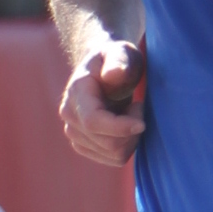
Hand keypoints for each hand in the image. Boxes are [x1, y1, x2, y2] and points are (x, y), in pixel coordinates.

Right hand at [59, 32, 146, 166]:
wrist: (103, 69)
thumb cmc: (116, 58)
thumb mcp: (122, 52)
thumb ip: (118, 61)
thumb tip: (111, 76)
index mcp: (77, 92)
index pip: (94, 122)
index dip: (120, 127)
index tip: (143, 123)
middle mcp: (69, 115)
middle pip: (108, 143)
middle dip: (132, 129)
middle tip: (139, 106)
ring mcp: (73, 132)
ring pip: (113, 154)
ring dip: (131, 137)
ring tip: (131, 113)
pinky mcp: (83, 144)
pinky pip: (113, 159)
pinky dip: (127, 145)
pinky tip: (125, 126)